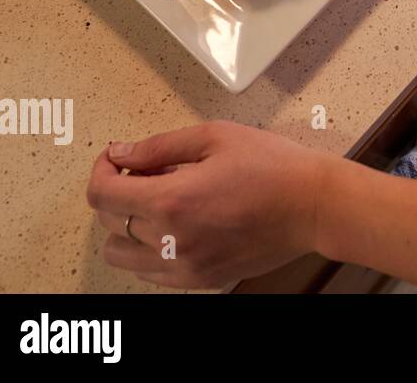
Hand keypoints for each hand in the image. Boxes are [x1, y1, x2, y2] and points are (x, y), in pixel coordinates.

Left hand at [87, 121, 331, 288]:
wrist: (315, 206)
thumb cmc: (275, 168)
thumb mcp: (216, 137)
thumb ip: (160, 146)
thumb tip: (122, 154)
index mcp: (173, 200)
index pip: (102, 194)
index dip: (101, 170)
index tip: (114, 160)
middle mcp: (171, 241)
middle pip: (108, 223)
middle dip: (117, 193)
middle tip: (145, 173)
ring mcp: (185, 266)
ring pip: (122, 256)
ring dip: (128, 227)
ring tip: (160, 203)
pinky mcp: (201, 280)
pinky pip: (151, 274)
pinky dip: (150, 250)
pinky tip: (177, 226)